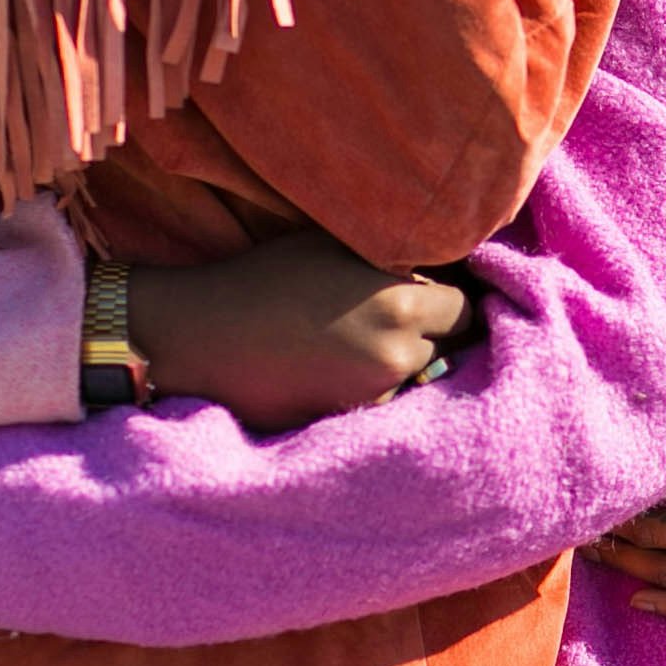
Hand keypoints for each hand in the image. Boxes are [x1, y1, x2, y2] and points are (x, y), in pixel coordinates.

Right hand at [126, 231, 472, 433]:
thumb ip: (392, 256)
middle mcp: (397, 352)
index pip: (465, 307)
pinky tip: (341, 369)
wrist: (200, 340)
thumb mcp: (332, 245)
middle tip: (394, 317)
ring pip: (419, 376)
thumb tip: (437, 260)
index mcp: (399, 301)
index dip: (447, 299)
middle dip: (432, 332)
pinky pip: (388, 402)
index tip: (429, 292)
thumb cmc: (262, 280)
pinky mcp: (352, 421)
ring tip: (360, 342)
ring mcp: (377, 393)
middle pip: (448, 346)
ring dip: (405, 361)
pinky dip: (377, 388)